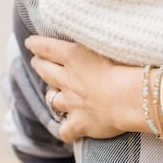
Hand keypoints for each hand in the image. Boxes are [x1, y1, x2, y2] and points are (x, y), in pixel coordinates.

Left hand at [25, 35, 143, 141]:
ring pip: (52, 99)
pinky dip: (67, 131)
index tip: (30, 43)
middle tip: (36, 62)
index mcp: (74, 56)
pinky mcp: (80, 123)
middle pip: (45, 71)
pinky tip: (68, 130)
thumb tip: (94, 32)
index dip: (37, 45)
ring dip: (51, 96)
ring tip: (53, 94)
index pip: (47, 47)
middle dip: (39, 65)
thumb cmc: (128, 66)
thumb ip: (98, 40)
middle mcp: (68, 79)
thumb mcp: (111, 43)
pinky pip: (66, 131)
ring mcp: (72, 103)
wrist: (132, 96)